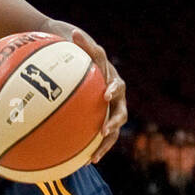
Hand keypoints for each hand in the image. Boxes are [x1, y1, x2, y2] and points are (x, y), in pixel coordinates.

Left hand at [68, 28, 126, 163]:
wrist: (76, 59)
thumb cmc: (76, 51)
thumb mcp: (76, 44)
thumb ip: (79, 42)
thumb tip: (74, 32)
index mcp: (111, 78)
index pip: (116, 83)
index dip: (113, 89)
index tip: (106, 95)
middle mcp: (115, 95)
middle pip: (120, 111)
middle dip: (114, 122)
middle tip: (104, 130)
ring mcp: (109, 109)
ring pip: (113, 129)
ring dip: (106, 143)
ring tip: (94, 157)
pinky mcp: (103, 120)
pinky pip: (101, 137)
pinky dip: (94, 148)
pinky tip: (85, 162)